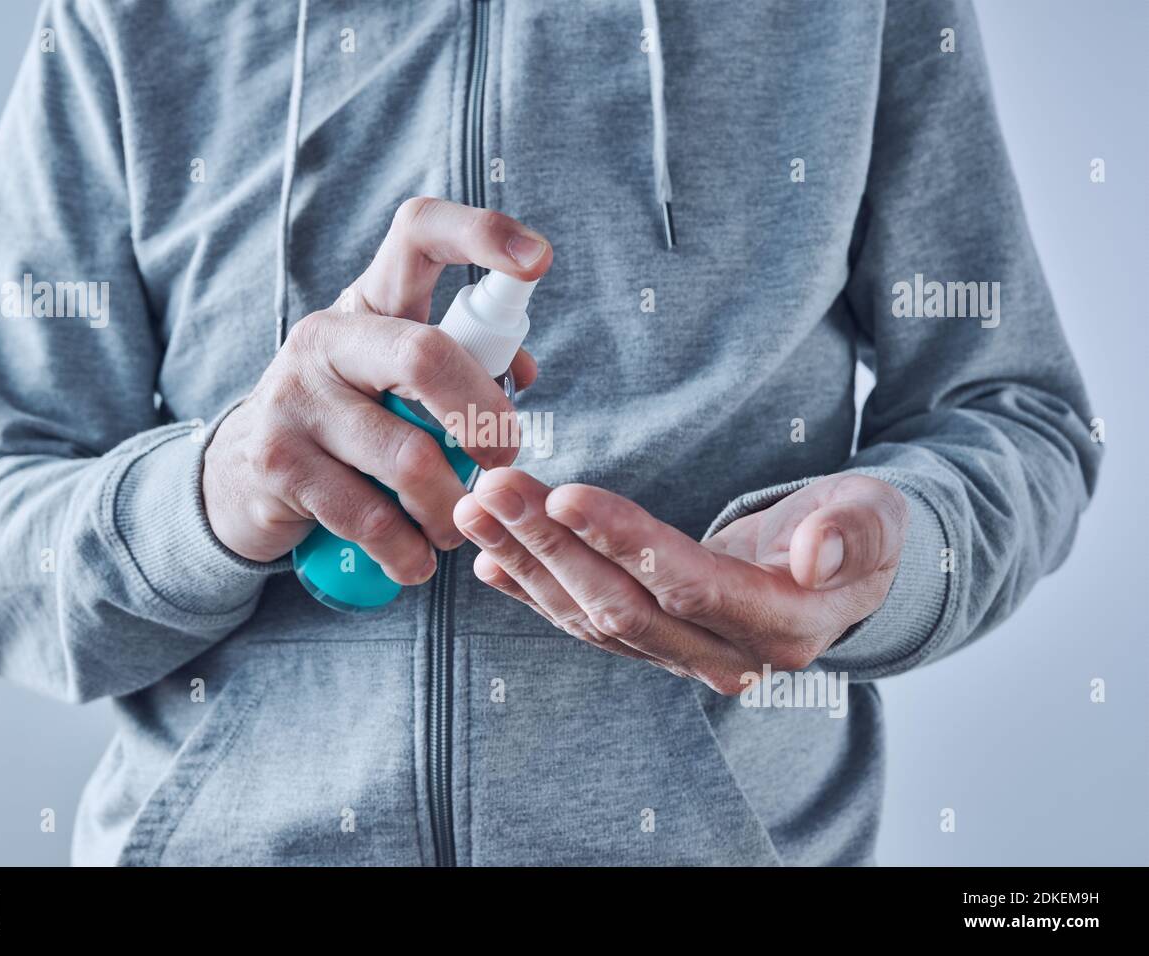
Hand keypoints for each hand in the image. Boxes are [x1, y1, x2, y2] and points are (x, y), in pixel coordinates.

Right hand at [204, 197, 551, 575]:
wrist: (241, 477)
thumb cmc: (349, 423)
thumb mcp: (394, 380)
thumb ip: (462, 368)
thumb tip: (522, 371)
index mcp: (369, 304)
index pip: (418, 234)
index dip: (481, 233)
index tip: (538, 258)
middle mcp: (326, 336)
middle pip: (427, 356)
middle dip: (485, 420)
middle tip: (500, 462)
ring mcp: (296, 398)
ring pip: (410, 460)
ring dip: (451, 509)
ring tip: (454, 526)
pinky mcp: (278, 463)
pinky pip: (373, 520)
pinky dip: (410, 553)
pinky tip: (415, 560)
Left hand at [454, 470, 907, 692]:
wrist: (847, 573)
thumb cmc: (863, 531)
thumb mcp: (879, 518)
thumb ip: (854, 533)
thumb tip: (813, 555)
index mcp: (783, 624)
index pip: (687, 583)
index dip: (622, 542)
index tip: (562, 495)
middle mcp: (726, 654)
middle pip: (622, 604)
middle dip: (551, 547)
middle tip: (493, 490)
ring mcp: (685, 654)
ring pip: (592, 616)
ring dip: (528, 563)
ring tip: (476, 512)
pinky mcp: (656, 642)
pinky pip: (586, 624)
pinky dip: (536, 593)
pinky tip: (491, 563)